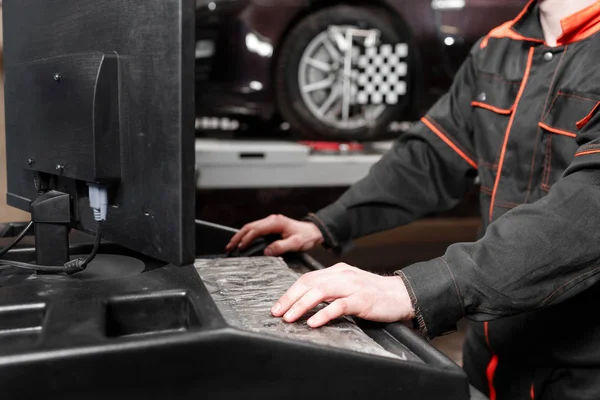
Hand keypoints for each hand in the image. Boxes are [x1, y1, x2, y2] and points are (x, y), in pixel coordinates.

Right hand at [225, 214, 323, 255]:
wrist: (314, 232)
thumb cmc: (307, 236)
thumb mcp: (296, 243)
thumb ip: (281, 247)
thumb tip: (267, 252)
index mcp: (276, 222)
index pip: (256, 229)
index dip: (247, 239)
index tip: (240, 248)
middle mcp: (271, 220)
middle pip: (250, 227)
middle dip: (238, 237)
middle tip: (229, 247)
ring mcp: (271, 222)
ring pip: (251, 227)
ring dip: (240, 236)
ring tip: (231, 246)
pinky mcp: (271, 226)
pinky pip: (255, 229)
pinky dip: (246, 235)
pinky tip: (242, 242)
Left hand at [271, 263, 415, 327]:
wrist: (402, 294)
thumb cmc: (374, 294)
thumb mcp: (349, 286)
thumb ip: (331, 290)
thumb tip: (306, 302)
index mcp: (337, 271)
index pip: (307, 278)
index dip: (290, 292)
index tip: (278, 306)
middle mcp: (342, 275)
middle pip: (309, 283)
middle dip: (290, 298)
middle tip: (276, 312)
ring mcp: (352, 286)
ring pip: (320, 292)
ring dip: (301, 305)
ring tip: (289, 318)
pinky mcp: (362, 299)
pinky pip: (339, 306)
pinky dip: (324, 314)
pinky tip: (313, 322)